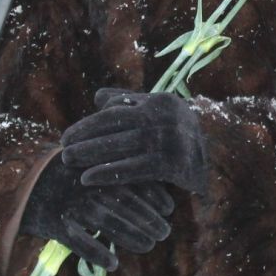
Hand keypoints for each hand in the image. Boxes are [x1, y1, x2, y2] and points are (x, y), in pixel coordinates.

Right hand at [20, 161, 174, 271]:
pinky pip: (81, 243)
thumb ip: (111, 171)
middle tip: (163, 232)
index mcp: (96, 168)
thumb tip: (146, 186)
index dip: (155, 197)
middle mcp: (86, 186)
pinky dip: (98, 255)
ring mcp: (71, 205)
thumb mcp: (84, 164)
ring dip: (133, 238)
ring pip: (109, 225)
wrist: (16, 185)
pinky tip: (113, 264)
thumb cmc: (58, 175)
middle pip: (126, 206)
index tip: (169, 209)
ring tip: (148, 246)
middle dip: (149, 220)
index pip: (132, 182)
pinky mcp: (55, 224)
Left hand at [62, 89, 208, 195]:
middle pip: (116, 127)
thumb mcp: (157, 115)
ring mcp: (170, 141)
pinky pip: (133, 169)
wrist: (213, 164)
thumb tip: (98, 97)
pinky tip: (88, 178)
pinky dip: (108, 173)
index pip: (116, 111)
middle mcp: (165, 118)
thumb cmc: (177, 137)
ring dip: (91, 154)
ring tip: (68, 161)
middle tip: (62, 150)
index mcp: (159, 102)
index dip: (88, 124)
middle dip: (85, 138)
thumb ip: (130, 104)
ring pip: (122, 147)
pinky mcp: (173, 164)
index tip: (67, 135)